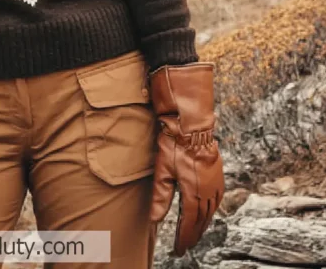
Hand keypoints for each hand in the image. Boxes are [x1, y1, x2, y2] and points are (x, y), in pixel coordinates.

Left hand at [148, 62, 224, 255]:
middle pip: (202, 220)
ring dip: (203, 224)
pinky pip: (217, 199)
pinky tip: (207, 211)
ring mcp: (215, 181)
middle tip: (185, 246)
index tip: (178, 250)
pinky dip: (211, 210)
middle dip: (193, 235)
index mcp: (194, 192)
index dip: (184, 238)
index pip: (189, 223)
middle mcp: (208, 190)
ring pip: (211, 211)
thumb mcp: (163, 170)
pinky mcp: (218, 173)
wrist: (192, 122)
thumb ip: (160, 197)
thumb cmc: (174, 143)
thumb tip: (154, 220)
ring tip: (194, 234)